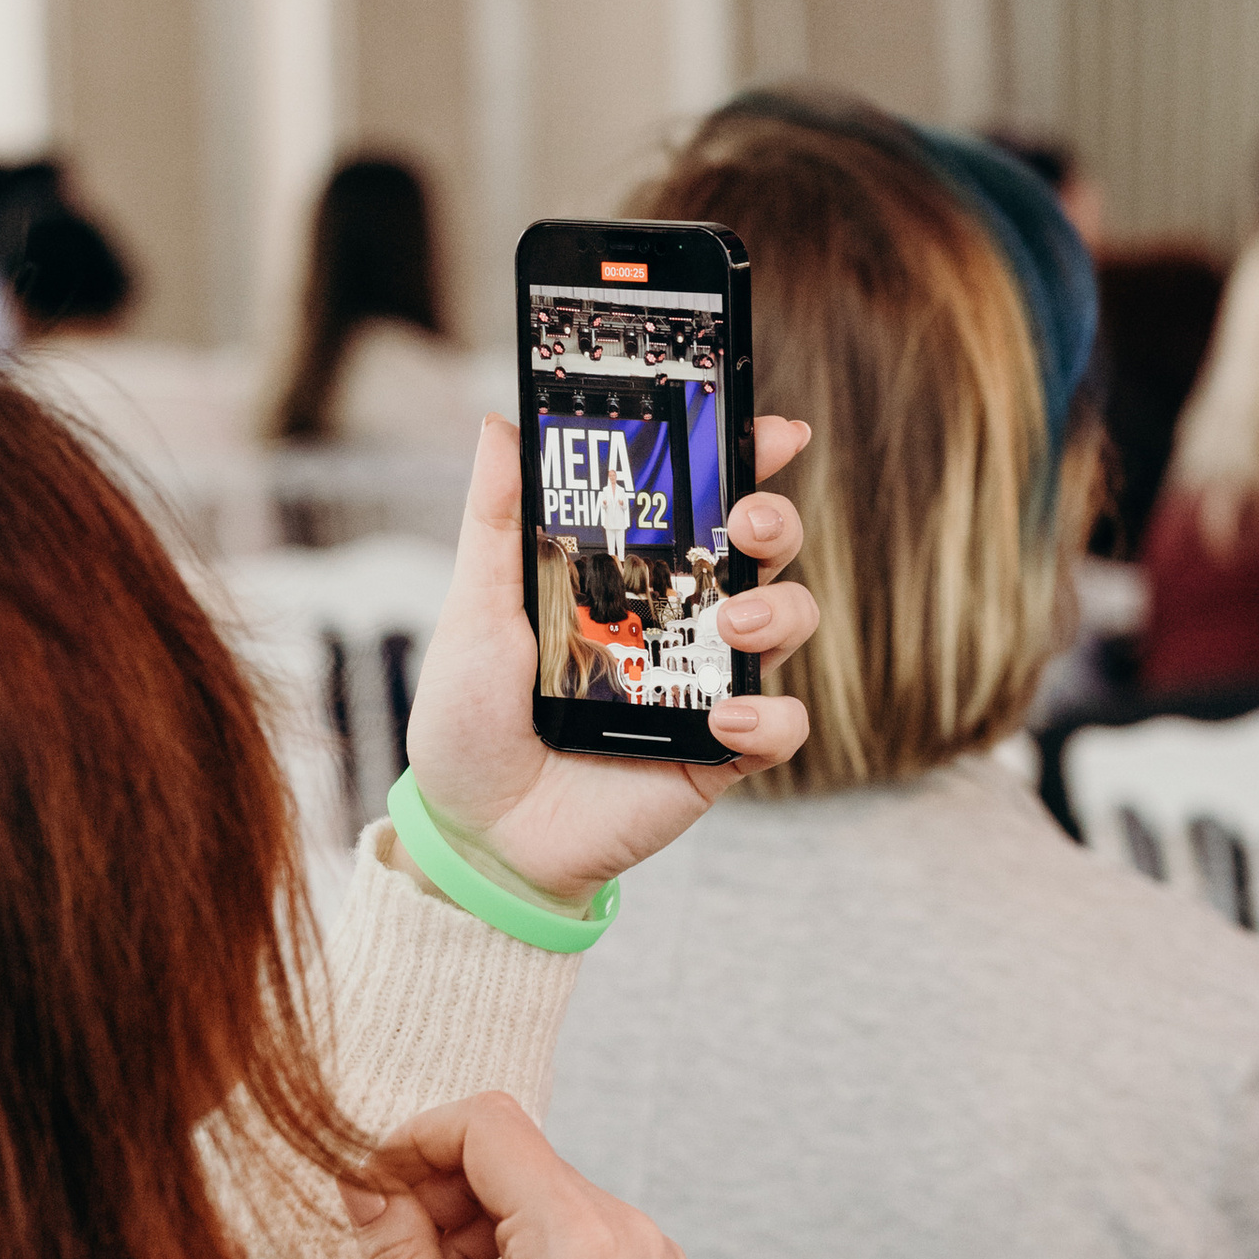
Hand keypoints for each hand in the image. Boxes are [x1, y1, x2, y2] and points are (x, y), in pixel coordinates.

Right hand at [343, 1094, 707, 1258]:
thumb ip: (395, 1257)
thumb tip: (363, 1182)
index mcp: (574, 1240)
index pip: (485, 1122)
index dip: (415, 1141)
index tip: (376, 1190)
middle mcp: (628, 1231)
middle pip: (516, 1155)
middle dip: (446, 1194)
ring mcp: (656, 1256)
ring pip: (548, 1192)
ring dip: (487, 1228)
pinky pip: (586, 1231)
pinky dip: (534, 1253)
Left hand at [400, 415, 819, 910]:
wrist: (475, 834)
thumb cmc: (470, 721)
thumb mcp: (475, 612)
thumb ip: (495, 521)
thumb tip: (499, 423)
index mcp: (627, 575)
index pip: (698, 503)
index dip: (742, 459)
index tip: (769, 429)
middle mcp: (677, 621)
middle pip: (760, 551)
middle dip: (772, 520)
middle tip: (747, 524)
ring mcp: (704, 686)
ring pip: (789, 623)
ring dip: (781, 608)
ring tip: (736, 621)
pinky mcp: (718, 755)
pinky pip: (779, 727)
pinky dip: (771, 717)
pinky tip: (726, 717)